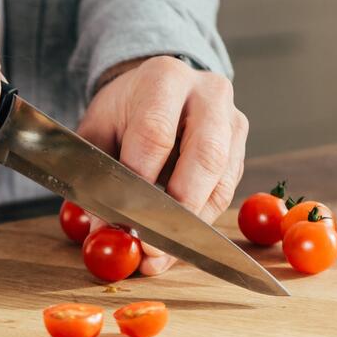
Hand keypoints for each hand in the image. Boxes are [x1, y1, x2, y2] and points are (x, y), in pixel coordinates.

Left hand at [77, 56, 248, 275]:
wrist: (155, 89)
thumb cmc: (122, 113)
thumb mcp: (97, 134)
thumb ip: (95, 177)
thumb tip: (104, 232)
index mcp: (164, 79)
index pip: (155, 135)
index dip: (139, 182)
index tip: (123, 220)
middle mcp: (208, 95)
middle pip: (204, 156)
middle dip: (177, 209)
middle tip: (150, 246)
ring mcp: (232, 121)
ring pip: (221, 180)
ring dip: (189, 226)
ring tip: (157, 257)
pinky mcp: (241, 149)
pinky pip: (225, 192)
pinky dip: (198, 224)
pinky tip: (172, 247)